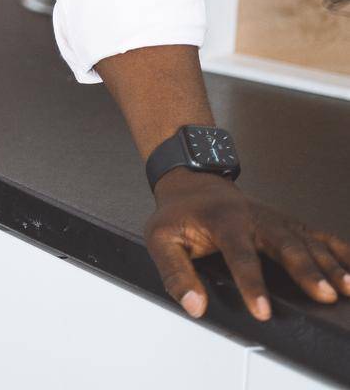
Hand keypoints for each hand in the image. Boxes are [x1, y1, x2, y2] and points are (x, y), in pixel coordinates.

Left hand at [145, 169, 349, 322]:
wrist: (193, 181)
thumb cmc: (178, 213)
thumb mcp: (160, 238)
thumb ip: (175, 272)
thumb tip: (194, 304)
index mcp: (223, 220)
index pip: (240, 254)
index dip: (251, 283)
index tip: (263, 311)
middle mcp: (254, 217)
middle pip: (284, 243)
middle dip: (306, 270)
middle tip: (324, 295)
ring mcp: (274, 218)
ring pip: (306, 239)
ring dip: (329, 263)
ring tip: (347, 287)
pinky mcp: (287, 223)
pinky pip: (316, 235)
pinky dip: (338, 250)